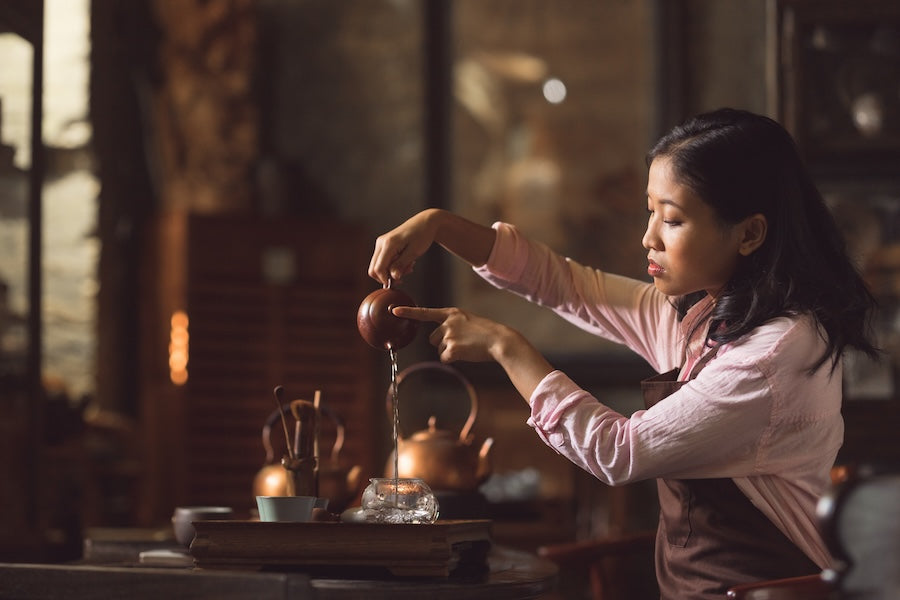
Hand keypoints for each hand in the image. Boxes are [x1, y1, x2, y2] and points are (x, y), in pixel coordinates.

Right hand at [368, 209, 495, 285]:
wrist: (426, 222)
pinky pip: (384, 261)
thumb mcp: (414, 252)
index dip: (386, 280)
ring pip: (379, 266)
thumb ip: (402, 264)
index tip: (400, 282)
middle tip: (405, 275)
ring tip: (409, 267)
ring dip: (392, 271)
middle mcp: (381, 243)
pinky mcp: (384, 245)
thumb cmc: (422, 235)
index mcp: (388, 244)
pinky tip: (406, 263)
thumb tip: (393, 277)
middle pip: (374, 269)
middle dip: (388, 276)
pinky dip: (393, 266)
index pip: (378, 269)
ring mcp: (381, 244)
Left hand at [393, 305, 554, 401]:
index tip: (393, 311)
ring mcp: (449, 335)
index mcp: (452, 313)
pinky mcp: (452, 348)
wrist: (500, 340)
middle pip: (433, 338)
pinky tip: (466, 353)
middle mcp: (448, 322)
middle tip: (462, 342)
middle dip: (443, 343)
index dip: (408, 312)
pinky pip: (445, 358)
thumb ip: (453, 325)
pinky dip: (454, 359)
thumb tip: (440, 339)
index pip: (425, 312)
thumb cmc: (486, 333)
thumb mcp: (468, 321)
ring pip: (439, 349)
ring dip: (450, 351)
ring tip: (467, 346)